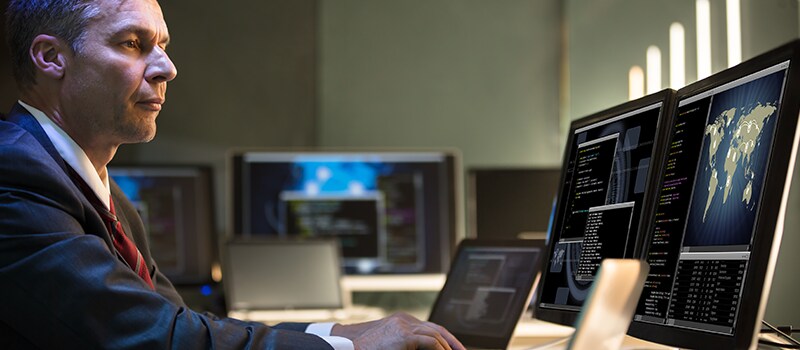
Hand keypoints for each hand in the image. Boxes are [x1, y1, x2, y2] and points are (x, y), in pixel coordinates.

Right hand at [332, 312, 464, 349]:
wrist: (345, 347)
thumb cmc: (363, 348)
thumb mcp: (388, 345)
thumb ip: (405, 345)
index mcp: (401, 321)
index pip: (430, 327)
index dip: (445, 338)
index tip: (454, 348)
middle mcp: (404, 319)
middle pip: (436, 328)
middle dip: (452, 342)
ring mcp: (404, 325)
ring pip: (436, 335)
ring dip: (448, 348)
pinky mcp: (404, 334)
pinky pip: (431, 342)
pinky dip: (440, 349)